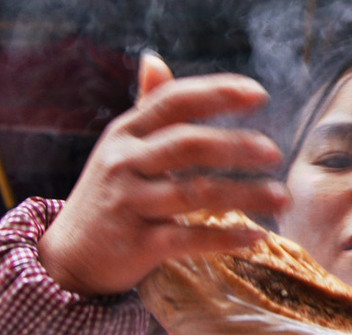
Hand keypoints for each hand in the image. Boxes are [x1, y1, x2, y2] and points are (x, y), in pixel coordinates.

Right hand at [37, 53, 289, 295]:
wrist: (71, 257)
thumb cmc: (110, 195)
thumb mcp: (120, 148)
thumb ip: (146, 109)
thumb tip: (154, 59)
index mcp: (126, 133)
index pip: (174, 102)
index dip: (217, 93)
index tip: (260, 94)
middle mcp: (124, 163)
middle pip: (188, 145)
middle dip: (237, 145)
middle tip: (274, 153)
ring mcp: (129, 204)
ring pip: (196, 193)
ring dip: (245, 194)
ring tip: (281, 198)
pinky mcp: (138, 245)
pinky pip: (190, 239)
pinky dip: (226, 239)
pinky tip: (256, 237)